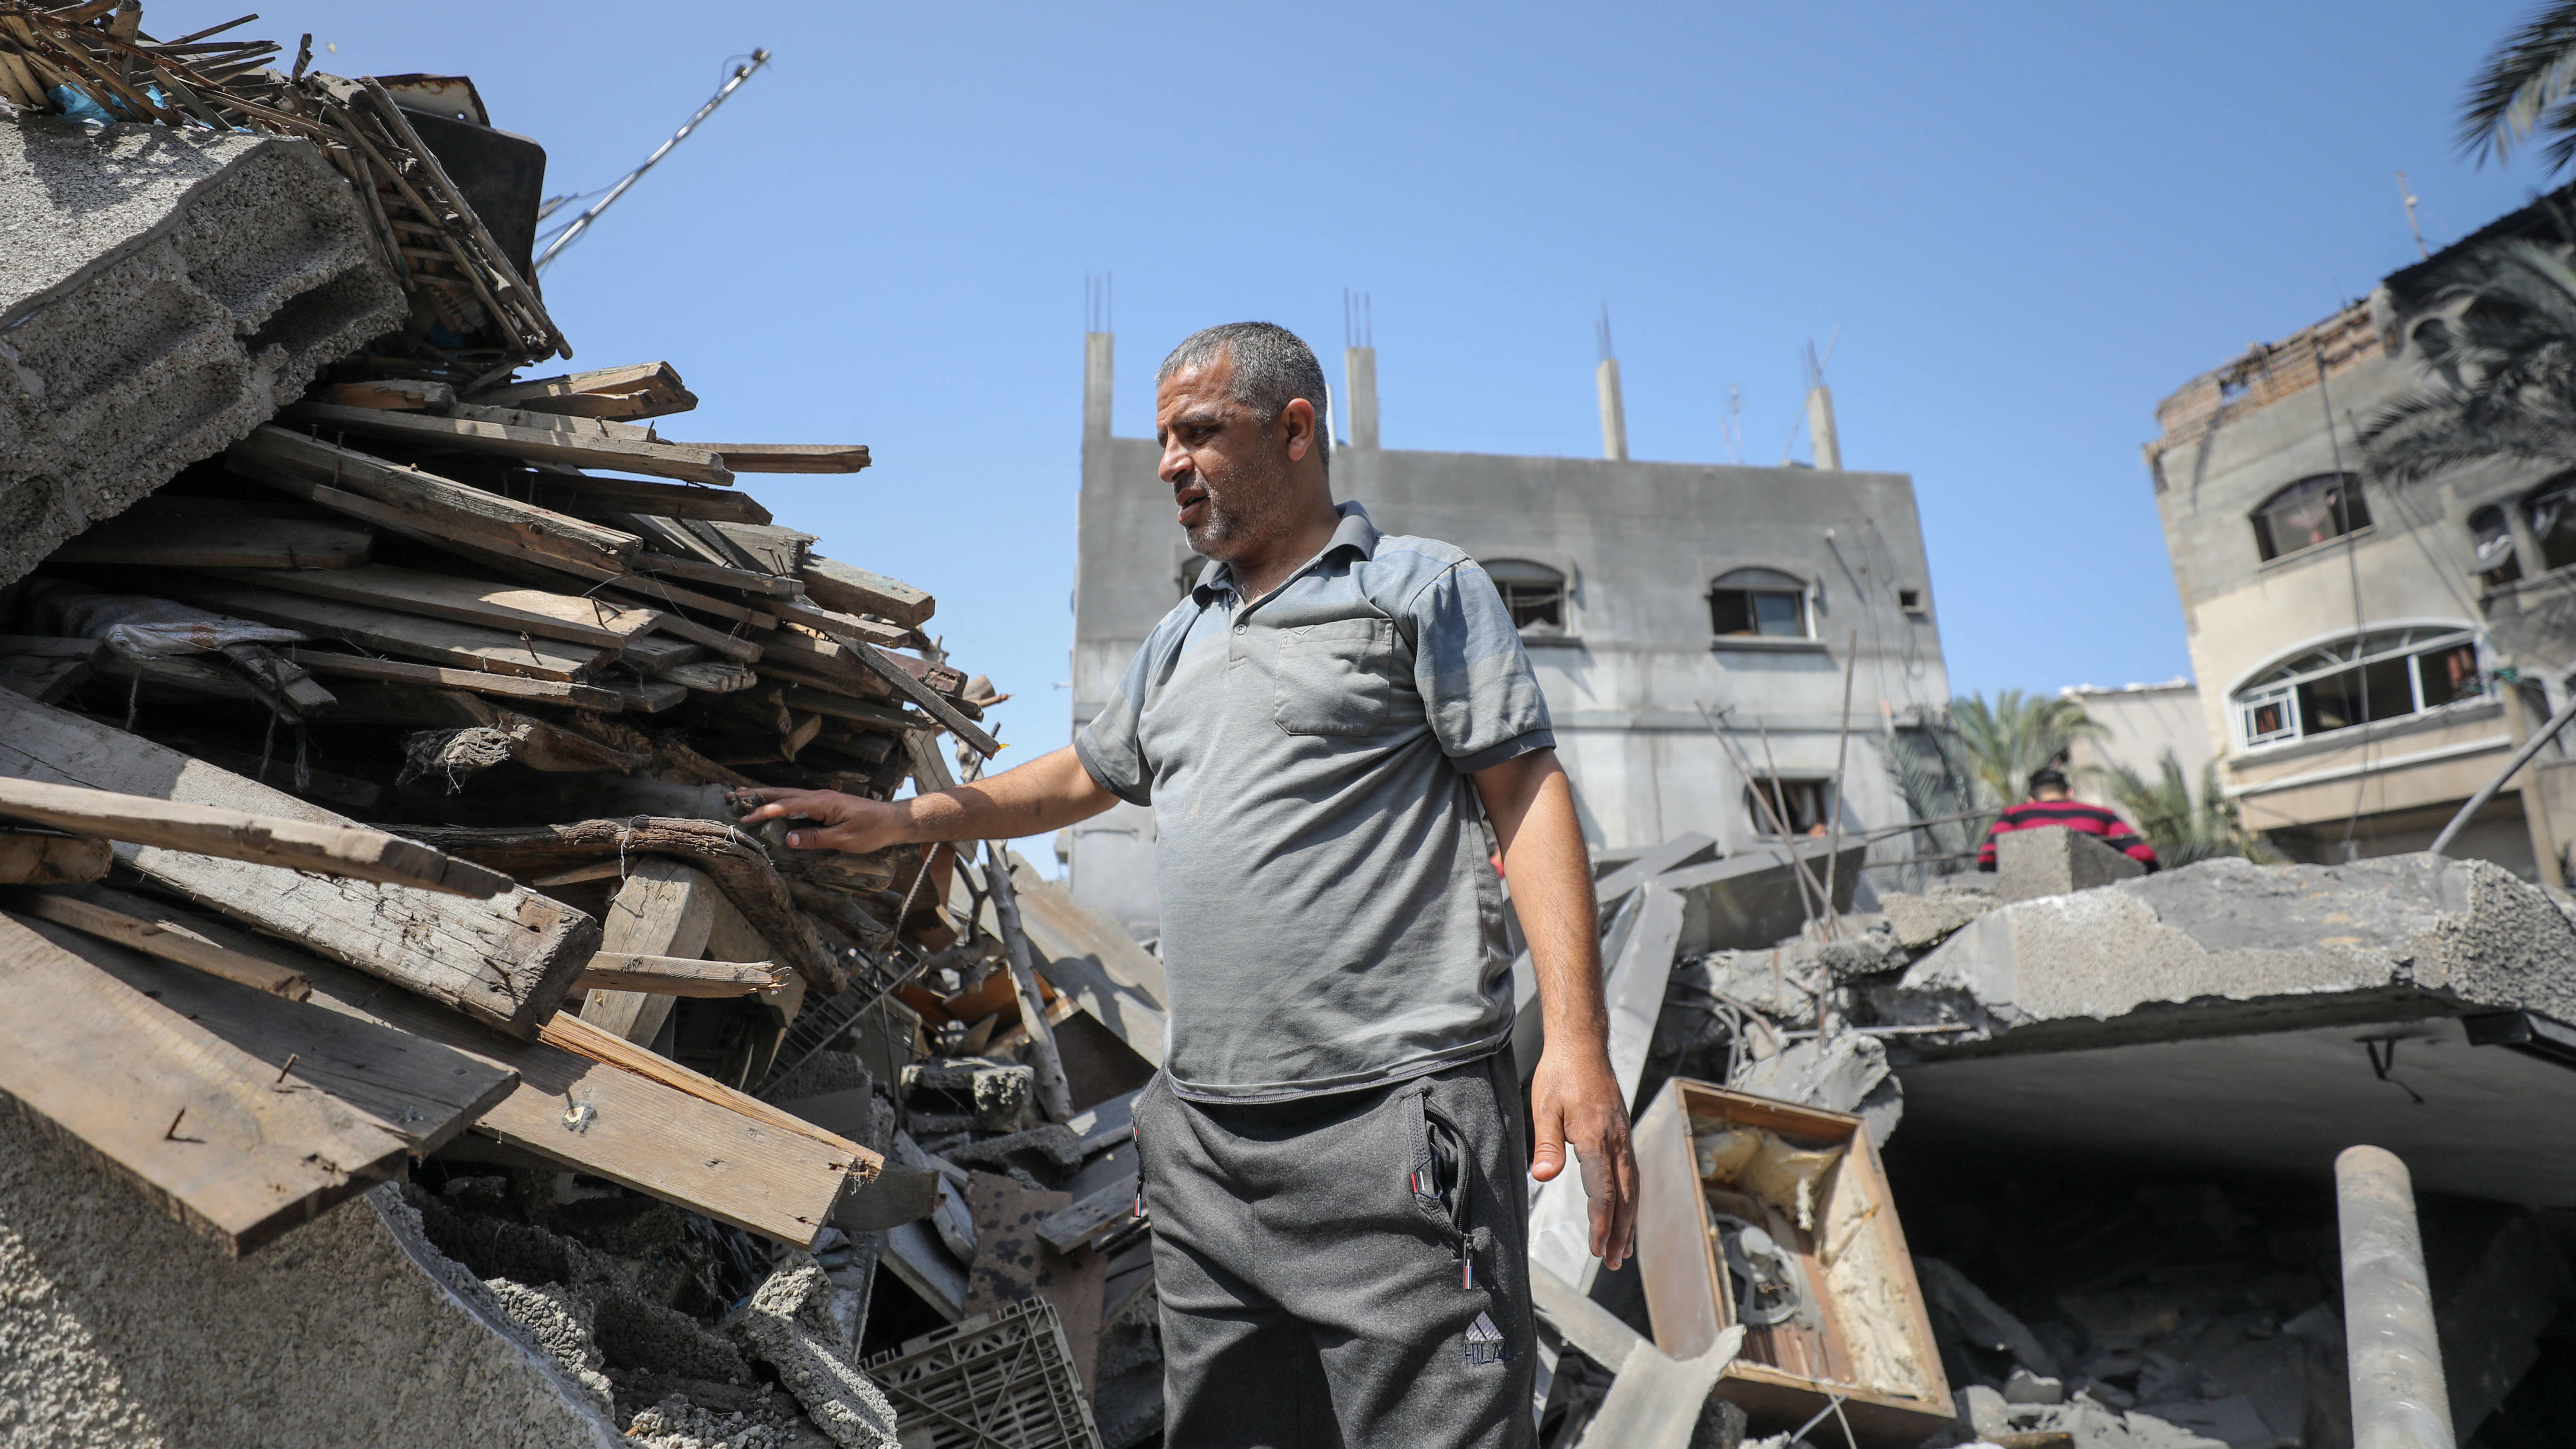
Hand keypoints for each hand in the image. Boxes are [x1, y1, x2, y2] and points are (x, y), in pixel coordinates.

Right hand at [727, 787, 910, 854]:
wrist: (892, 820)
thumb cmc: (872, 831)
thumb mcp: (844, 840)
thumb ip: (816, 839)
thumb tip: (788, 839)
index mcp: (822, 803)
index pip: (787, 805)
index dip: (765, 812)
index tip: (746, 819)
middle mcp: (819, 796)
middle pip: (782, 794)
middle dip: (757, 796)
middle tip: (733, 797)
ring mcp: (821, 798)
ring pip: (787, 795)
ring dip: (765, 796)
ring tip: (742, 796)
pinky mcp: (824, 803)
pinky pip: (796, 800)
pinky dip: (779, 800)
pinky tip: (771, 803)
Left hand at [1528, 1043, 1637, 1270]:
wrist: (1582, 1045)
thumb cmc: (1559, 1075)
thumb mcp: (1543, 1108)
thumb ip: (1546, 1144)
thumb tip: (1541, 1176)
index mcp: (1596, 1138)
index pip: (1603, 1192)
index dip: (1601, 1223)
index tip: (1598, 1249)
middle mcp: (1616, 1141)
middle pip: (1625, 1196)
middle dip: (1620, 1232)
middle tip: (1614, 1261)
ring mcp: (1623, 1137)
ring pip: (1633, 1187)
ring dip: (1629, 1221)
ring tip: (1624, 1249)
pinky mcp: (1623, 1133)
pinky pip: (1633, 1174)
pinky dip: (1632, 1199)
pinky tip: (1627, 1211)